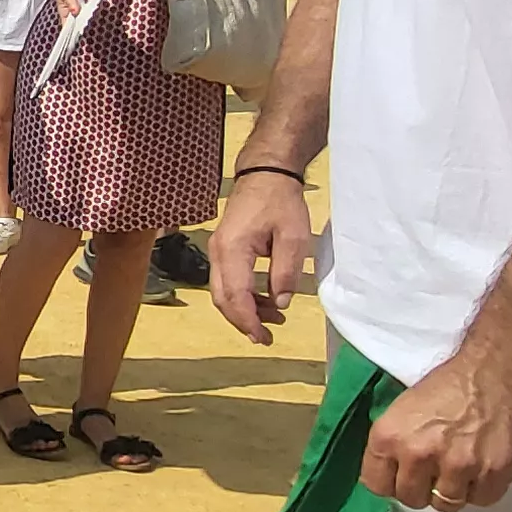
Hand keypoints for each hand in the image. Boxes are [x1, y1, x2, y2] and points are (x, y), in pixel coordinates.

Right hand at [209, 168, 314, 344]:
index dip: (248, 321)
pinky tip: (265, 299)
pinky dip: (242, 296)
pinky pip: (226, 280)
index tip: (265, 337)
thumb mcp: (293, 237)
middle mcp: (217, 253)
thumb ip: (285, 272)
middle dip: (242, 321)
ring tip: (273, 318)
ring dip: (244, 309)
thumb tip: (280, 303)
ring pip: (222, 291)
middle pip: (222, 298)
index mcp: (233, 250)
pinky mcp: (223, 248)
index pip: (235, 296)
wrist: (266, 173)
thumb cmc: (281, 201)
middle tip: (266, 337)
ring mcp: (217, 250)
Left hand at [358, 362, 511, 511]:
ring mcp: (458, 467)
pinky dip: (482, 488)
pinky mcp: (492, 474)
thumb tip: (393, 474)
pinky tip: (484, 465)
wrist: (499, 369)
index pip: (375, 484)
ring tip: (462, 466)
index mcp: (389, 436)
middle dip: (421, 488)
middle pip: (411, 499)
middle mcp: (419, 455)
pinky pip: (481, 499)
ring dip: (453, 490)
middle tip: (436, 471)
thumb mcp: (404, 408)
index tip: (403, 475)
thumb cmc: (451, 384)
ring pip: (446, 504)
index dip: (391, 481)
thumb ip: (394, 444)